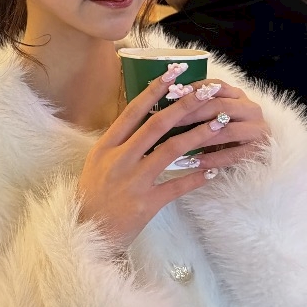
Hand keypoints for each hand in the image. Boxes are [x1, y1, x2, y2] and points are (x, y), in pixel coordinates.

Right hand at [77, 72, 268, 249]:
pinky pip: (178, 186)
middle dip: (185, 105)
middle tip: (207, 92)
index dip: (155, 90)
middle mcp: (120, 159)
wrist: (86, 233)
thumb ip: (119, 142)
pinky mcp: (147, 203)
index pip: (133, 111)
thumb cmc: (94, 195)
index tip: (174, 73)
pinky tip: (214, 169)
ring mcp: (134, 181)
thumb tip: (143, 117)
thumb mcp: (98, 162)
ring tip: (220, 124)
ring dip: (199, 134)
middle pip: (157, 125)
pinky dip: (197, 177)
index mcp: (106, 146)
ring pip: (171, 150)